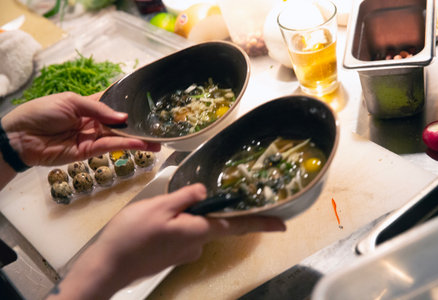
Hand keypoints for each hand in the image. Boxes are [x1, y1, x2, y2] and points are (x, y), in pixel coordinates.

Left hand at [1, 92, 159, 166]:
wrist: (20, 136)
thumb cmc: (41, 112)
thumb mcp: (71, 101)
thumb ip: (98, 109)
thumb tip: (123, 117)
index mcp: (88, 106)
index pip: (113, 104)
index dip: (129, 105)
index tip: (148, 106)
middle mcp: (93, 122)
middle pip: (120, 124)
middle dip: (139, 127)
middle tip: (159, 130)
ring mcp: (92, 137)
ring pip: (119, 138)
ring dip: (138, 140)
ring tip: (157, 142)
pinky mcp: (88, 152)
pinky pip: (109, 147)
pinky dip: (124, 146)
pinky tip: (139, 144)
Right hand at [50, 184, 285, 299]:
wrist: (108, 266)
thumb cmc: (133, 234)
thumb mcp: (159, 206)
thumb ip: (187, 196)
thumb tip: (206, 191)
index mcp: (199, 231)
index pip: (237, 226)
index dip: (262, 224)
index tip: (283, 225)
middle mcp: (197, 245)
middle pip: (210, 221)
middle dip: (198, 209)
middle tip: (173, 202)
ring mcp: (184, 253)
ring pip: (193, 226)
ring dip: (182, 216)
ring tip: (154, 213)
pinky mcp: (173, 256)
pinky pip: (182, 234)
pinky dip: (174, 226)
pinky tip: (152, 224)